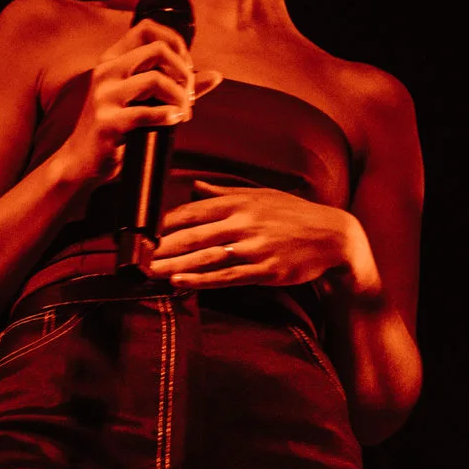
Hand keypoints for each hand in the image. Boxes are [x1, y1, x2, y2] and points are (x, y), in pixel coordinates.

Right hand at [54, 21, 222, 186]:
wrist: (82, 160)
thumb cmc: (117, 127)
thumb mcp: (144, 100)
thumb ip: (178, 85)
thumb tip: (217, 76)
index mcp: (112, 60)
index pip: (147, 28)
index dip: (175, 42)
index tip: (187, 66)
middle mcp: (106, 71)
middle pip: (158, 50)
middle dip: (184, 72)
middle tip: (190, 95)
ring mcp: (104, 96)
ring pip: (156, 80)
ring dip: (180, 97)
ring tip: (183, 113)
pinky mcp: (107, 122)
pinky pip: (146, 113)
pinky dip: (168, 116)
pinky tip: (175, 120)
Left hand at [146, 186, 374, 293]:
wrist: (333, 237)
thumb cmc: (295, 216)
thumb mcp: (261, 195)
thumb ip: (224, 193)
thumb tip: (194, 186)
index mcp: (239, 202)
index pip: (191, 212)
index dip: (163, 225)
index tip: (141, 235)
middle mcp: (243, 223)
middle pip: (192, 236)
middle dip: (161, 248)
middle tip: (135, 258)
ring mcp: (254, 248)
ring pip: (205, 257)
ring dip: (174, 266)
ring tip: (149, 272)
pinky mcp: (264, 270)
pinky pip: (226, 277)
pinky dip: (201, 280)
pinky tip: (180, 283)